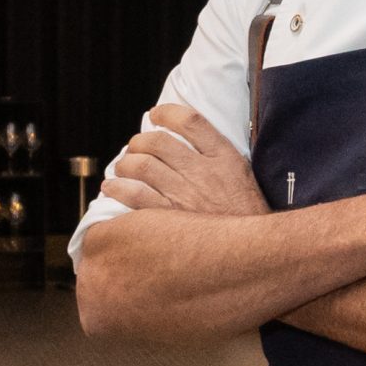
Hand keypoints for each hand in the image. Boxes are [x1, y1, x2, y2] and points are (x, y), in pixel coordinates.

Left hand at [101, 103, 268, 214]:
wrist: (253, 252)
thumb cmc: (246, 215)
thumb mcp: (244, 176)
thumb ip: (219, 157)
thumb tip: (190, 140)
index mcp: (224, 158)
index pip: (191, 121)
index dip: (167, 113)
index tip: (156, 115)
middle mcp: (203, 172)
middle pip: (158, 142)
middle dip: (139, 141)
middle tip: (135, 148)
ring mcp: (185, 195)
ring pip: (142, 166)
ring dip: (125, 163)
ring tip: (123, 167)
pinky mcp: (170, 219)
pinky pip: (134, 195)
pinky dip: (118, 188)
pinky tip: (112, 188)